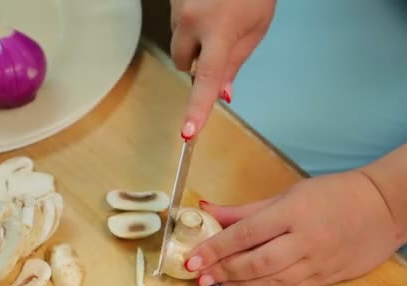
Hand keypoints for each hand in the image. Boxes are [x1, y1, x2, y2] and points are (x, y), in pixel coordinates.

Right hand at [170, 0, 275, 138]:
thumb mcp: (255, 28)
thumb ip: (235, 63)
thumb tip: (222, 94)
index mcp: (218, 30)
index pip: (205, 79)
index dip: (197, 108)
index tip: (188, 132)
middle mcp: (189, 20)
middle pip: (182, 62)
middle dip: (197, 61)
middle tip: (220, 41)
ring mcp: (176, 8)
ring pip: (178, 43)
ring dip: (193, 41)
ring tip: (215, 16)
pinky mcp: (170, 1)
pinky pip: (175, 25)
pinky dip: (189, 24)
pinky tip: (206, 8)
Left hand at [184, 171, 405, 285]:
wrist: (384, 208)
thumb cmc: (332, 194)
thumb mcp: (287, 194)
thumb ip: (245, 209)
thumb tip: (207, 209)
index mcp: (292, 212)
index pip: (246, 233)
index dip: (216, 248)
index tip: (192, 258)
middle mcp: (304, 240)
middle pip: (256, 261)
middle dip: (223, 271)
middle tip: (198, 276)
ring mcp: (316, 262)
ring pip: (270, 281)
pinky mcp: (325, 278)